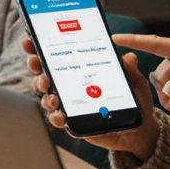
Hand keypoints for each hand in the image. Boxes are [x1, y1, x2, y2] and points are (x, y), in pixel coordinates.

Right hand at [21, 37, 161, 160]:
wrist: (139, 128)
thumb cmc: (134, 100)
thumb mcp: (134, 82)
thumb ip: (129, 70)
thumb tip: (129, 57)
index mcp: (82, 70)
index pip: (57, 56)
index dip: (41, 48)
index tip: (30, 40)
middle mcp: (71, 86)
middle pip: (45, 74)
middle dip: (36, 67)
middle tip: (36, 62)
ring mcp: (70, 104)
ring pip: (47, 96)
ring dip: (45, 94)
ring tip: (52, 95)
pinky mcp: (73, 122)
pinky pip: (57, 119)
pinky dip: (55, 117)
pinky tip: (59, 114)